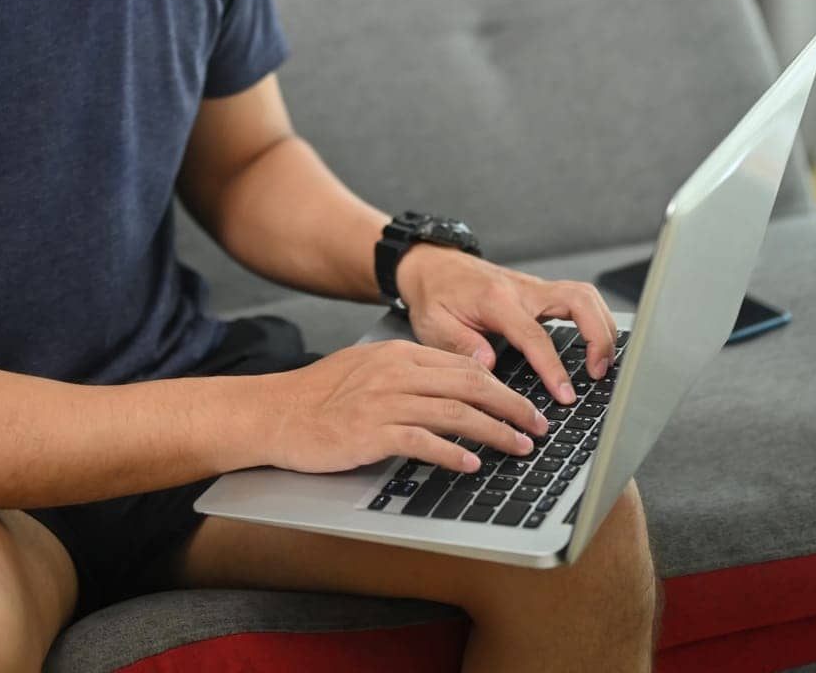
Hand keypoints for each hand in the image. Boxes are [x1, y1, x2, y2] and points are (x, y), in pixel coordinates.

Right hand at [261, 338, 550, 475]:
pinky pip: (422, 441)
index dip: (501, 385)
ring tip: (520, 446)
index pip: (464, 364)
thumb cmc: (320, 396)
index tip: (524, 402)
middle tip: (538, 424)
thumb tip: (451, 390)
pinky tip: (472, 463)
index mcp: (399, 353)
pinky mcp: (371, 431)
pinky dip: (451, 452)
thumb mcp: (368, 369)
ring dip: (495, 430)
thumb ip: (407, 375)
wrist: (277, 411)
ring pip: (454, 411)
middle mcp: (396, 371)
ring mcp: (384, 400)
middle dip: (511, 405)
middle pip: (469, 384)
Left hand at [396, 243, 618, 404]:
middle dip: (598, 335)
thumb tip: (490, 367)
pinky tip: (596, 345)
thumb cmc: (433, 295)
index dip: (553, 367)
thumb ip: (461, 344)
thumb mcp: (433, 324)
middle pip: (577, 300)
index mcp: (495, 299)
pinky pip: (576, 300)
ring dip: (602, 326)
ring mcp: (533, 288)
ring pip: (584, 295)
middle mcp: (521, 289)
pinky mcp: (539, 292)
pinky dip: (594, 320)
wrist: (432, 265)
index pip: (534, 334)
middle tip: (598, 372)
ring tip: (603, 363)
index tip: (565, 394)